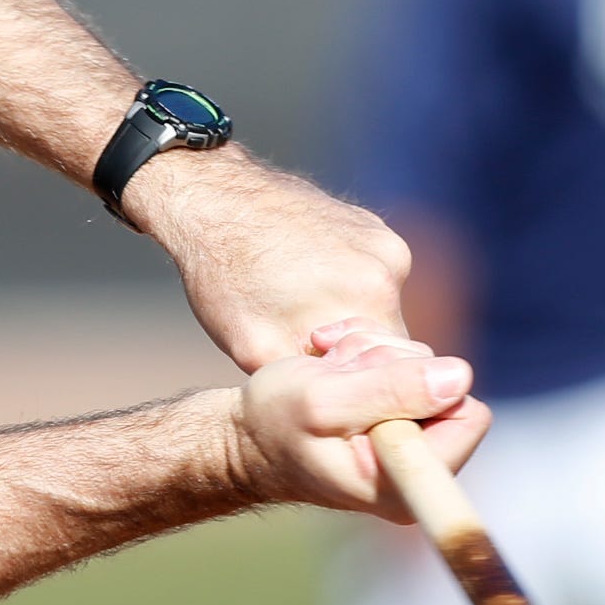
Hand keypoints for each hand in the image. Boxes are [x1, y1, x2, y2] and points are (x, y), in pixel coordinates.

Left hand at [125, 148, 413, 372]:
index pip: (393, 369)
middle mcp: (387, 268)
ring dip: (347, 317)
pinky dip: (344, 284)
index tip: (330, 388)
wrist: (211, 195)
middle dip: (354, 353)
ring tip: (298, 307)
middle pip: (389, 339)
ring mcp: (383, 242)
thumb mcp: (254, 346)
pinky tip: (303, 276)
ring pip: (379, 308)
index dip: (362, 387)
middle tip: (306, 348)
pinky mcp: (373, 226)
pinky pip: (370, 275)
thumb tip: (343, 409)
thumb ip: (308, 382)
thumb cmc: (224, 275)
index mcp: (367, 300)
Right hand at [231, 326, 487, 518]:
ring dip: (371, 352)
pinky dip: (368, 348)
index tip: (368, 389)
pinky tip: (332, 359)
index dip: (425, 387)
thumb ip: (390, 389)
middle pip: (445, 383)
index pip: (467, 416)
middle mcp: (417, 468)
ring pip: (423, 364)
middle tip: (336, 374)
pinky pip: (406, 359)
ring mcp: (410, 440)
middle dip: (389, 363)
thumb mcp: (323, 401)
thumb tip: (460, 377)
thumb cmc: (273, 424)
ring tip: (328, 368)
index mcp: (405, 483)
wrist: (246, 434)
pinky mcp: (399, 414)